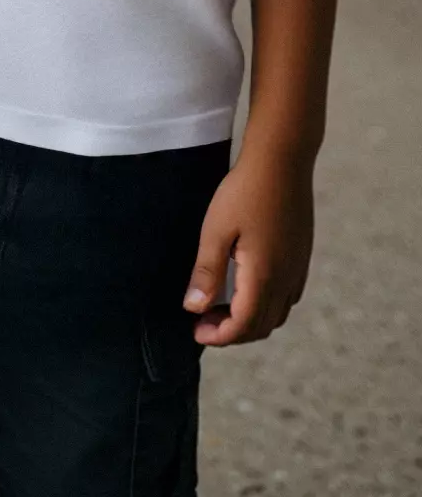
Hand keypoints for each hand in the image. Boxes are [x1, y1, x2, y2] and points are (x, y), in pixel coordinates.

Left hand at [183, 141, 314, 345]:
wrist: (283, 160)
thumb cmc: (245, 191)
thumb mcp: (216, 230)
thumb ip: (207, 272)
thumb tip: (194, 308)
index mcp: (264, 276)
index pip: (244, 325)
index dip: (219, 336)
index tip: (195, 330)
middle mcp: (287, 279)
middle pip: (262, 326)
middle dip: (232, 333)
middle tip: (203, 321)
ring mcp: (298, 268)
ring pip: (278, 314)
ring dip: (251, 320)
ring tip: (221, 307)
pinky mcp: (302, 256)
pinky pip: (288, 297)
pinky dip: (267, 305)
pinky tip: (246, 287)